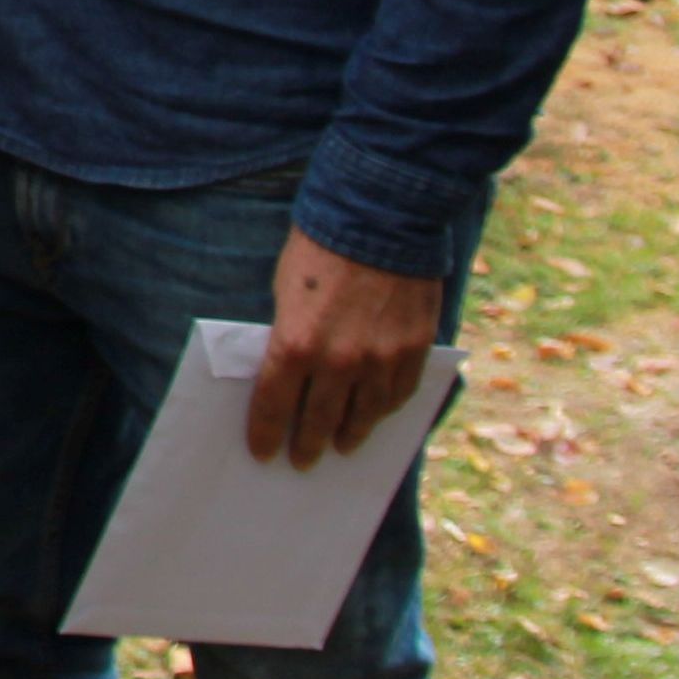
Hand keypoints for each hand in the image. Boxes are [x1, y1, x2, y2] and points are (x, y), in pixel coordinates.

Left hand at [248, 229, 446, 468]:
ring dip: (350, 435)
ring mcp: (381, 359)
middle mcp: (339, 361)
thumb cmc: (320, 249)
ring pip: (364, 416)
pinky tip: (376, 415)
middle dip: (307, 444)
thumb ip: (289, 336)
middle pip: (319, 420)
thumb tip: (287, 373)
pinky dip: (385, 409)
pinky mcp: (415, 349)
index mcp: (296, 344)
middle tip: (302, 461)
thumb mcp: (286, 292)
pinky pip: (399, 394)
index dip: (266, 434)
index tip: (262, 452)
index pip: (273, 406)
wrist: (380, 218)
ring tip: (342, 446)